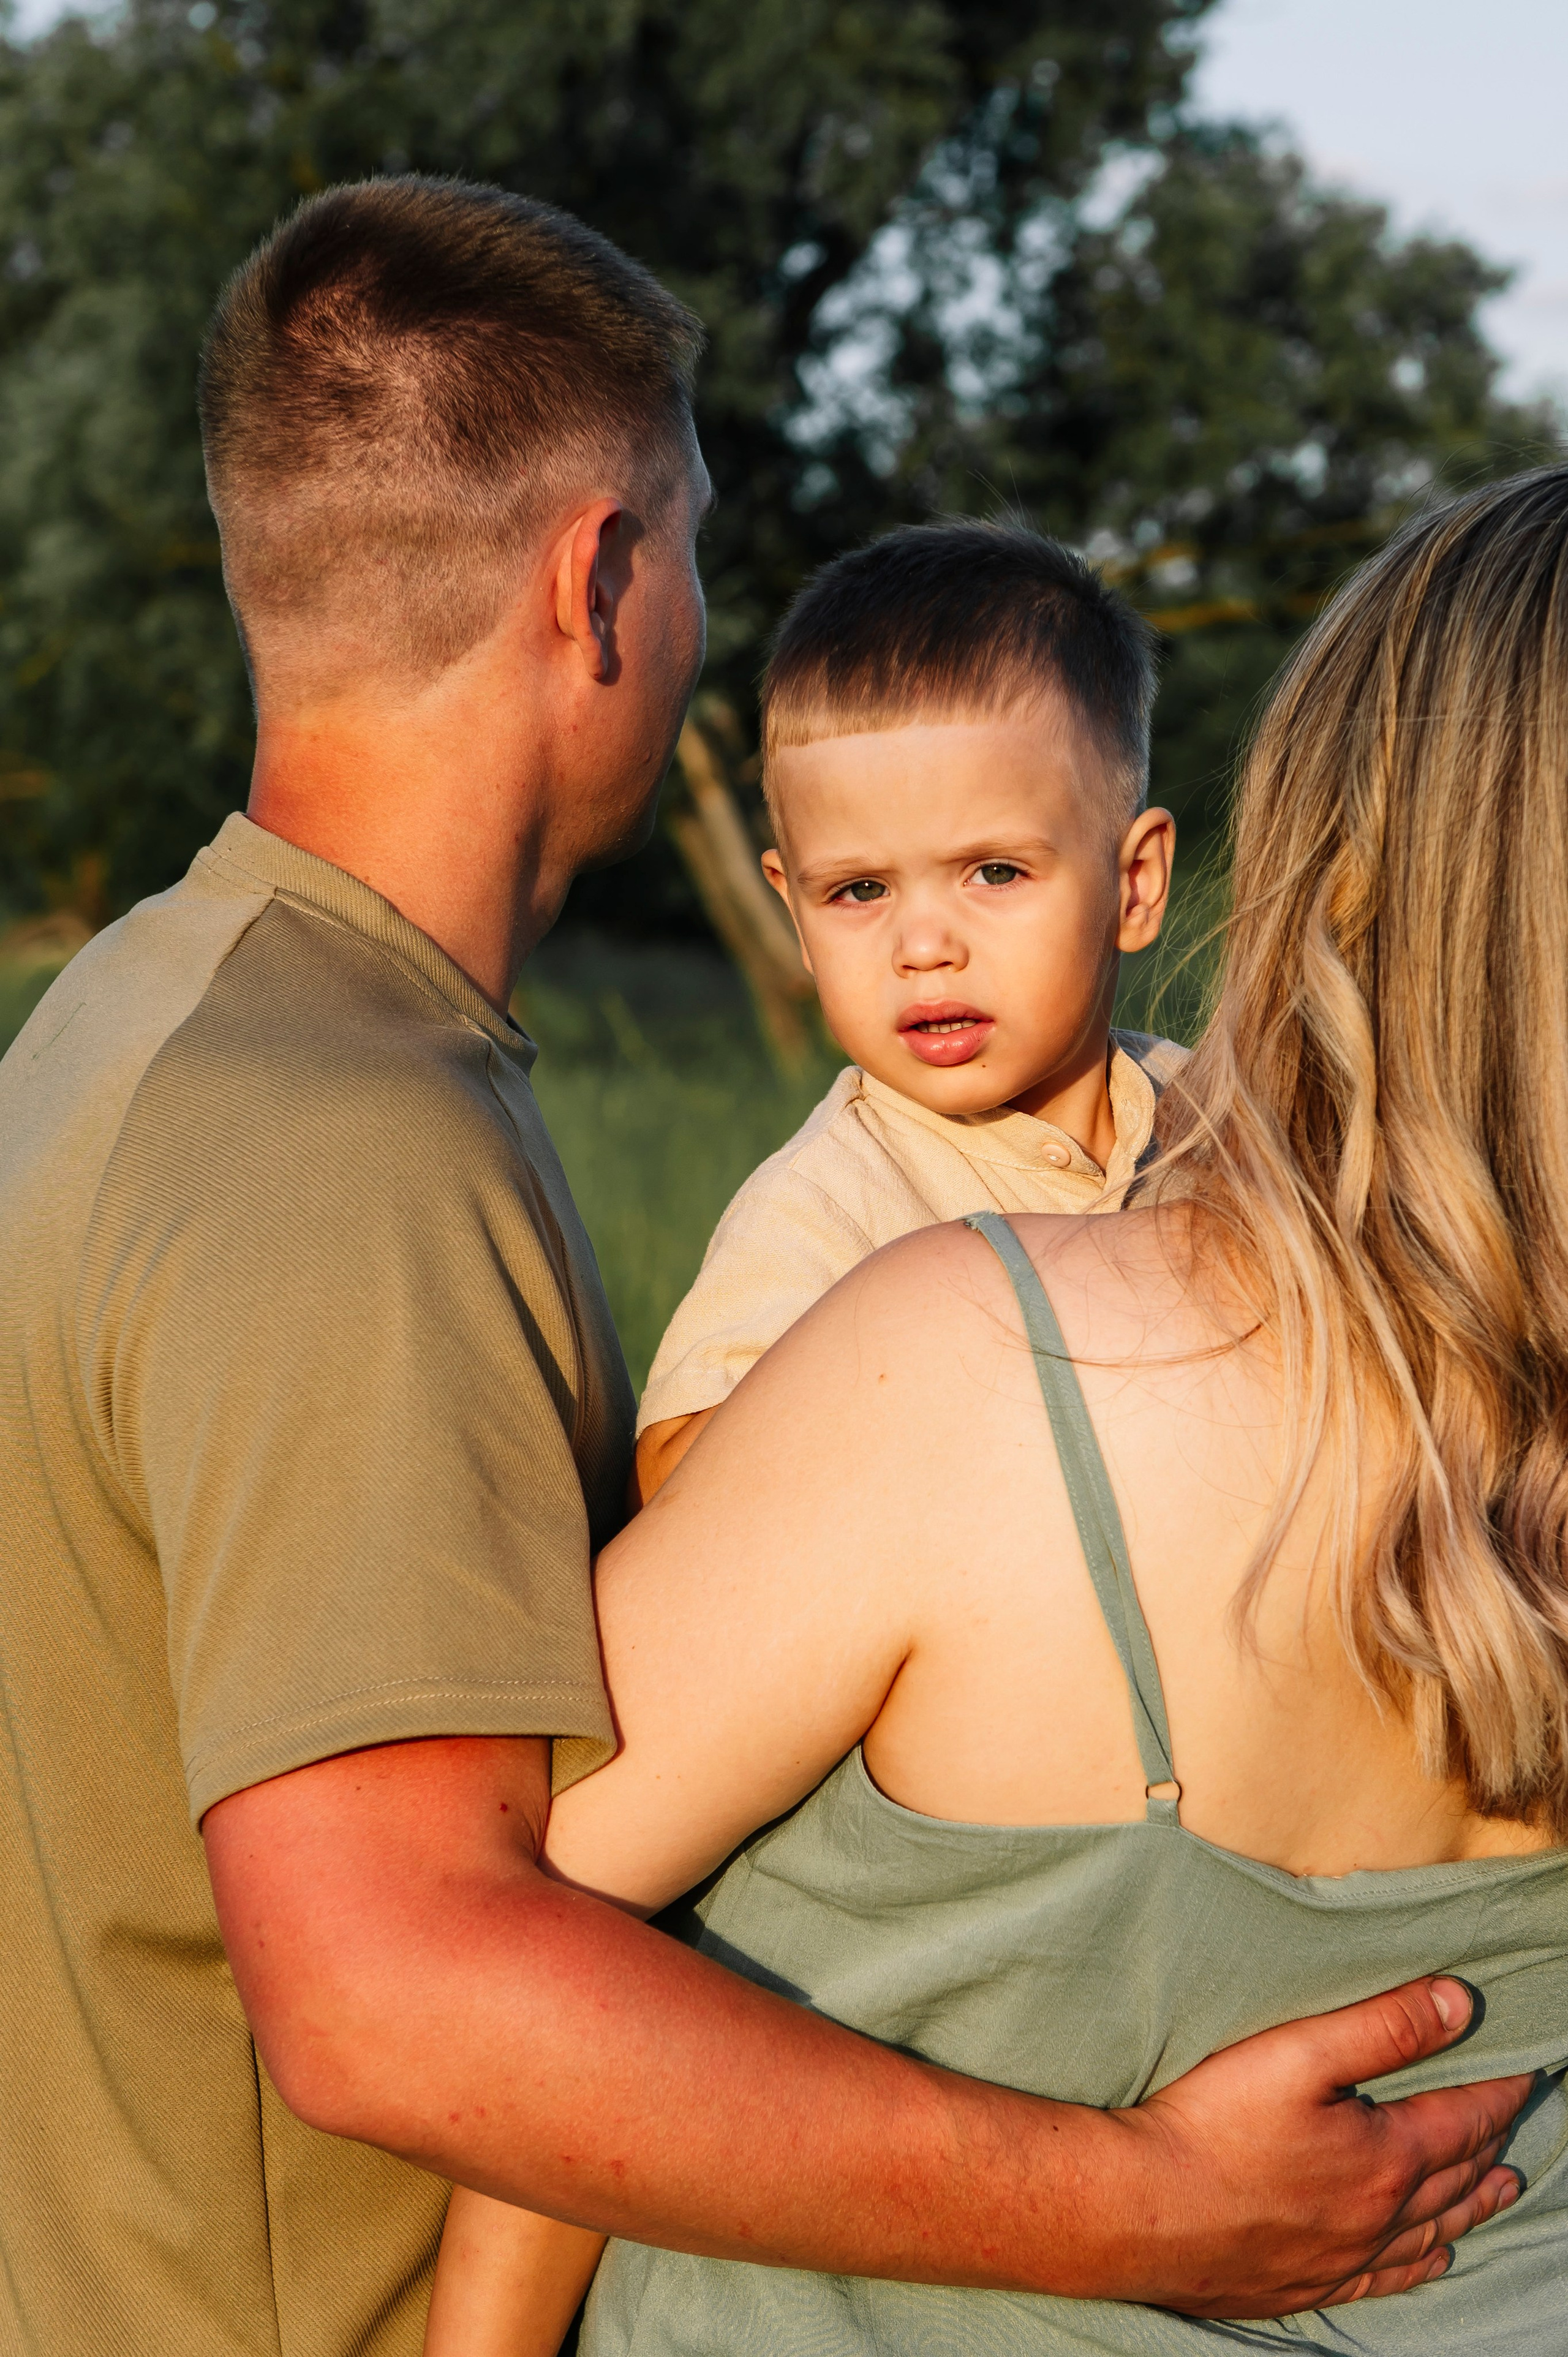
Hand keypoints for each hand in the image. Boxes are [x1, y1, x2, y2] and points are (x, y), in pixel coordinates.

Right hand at [1098, 1976, 1530, 2318]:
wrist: (1142, 2210)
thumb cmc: (1213, 2123)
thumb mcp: (1299, 2052)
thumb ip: (1383, 2027)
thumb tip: (1459, 2005)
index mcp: (1384, 2158)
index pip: (1464, 2120)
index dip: (1498, 2094)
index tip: (1525, 2074)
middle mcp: (1377, 2216)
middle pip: (1454, 2176)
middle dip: (1490, 2145)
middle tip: (1515, 2125)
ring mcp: (1343, 2256)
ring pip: (1430, 2229)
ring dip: (1470, 2204)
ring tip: (1500, 2188)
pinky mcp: (1306, 2282)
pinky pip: (1388, 2276)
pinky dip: (1421, 2261)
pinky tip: (1432, 2256)